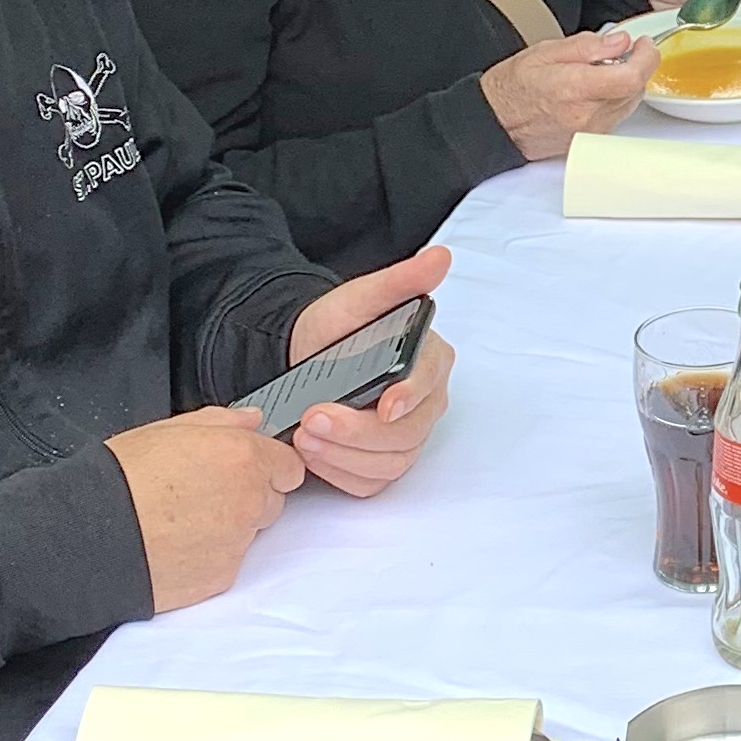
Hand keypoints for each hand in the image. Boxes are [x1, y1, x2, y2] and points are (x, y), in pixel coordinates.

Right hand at [106, 407, 304, 611]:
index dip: (266, 465)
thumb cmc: (120, 480)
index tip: (244, 468)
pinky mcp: (223, 575)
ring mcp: (239, 541)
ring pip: (252, 532)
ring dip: (230, 526)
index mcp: (242, 457)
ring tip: (183, 520)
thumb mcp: (165, 430)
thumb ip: (221, 421)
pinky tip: (177, 544)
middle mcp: (250, 500)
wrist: (91, 536)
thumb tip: (251, 420)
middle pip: (272, 499)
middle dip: (250, 496)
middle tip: (203, 493)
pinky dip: (211, 555)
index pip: (288, 465)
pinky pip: (229, 561)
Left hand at [285, 244, 453, 494]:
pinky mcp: (382, 462)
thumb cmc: (335, 327)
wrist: (301, 355)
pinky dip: (340, 473)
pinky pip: (370, 482)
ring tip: (304, 435)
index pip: (430, 387)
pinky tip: (314, 454)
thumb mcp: (361, 297)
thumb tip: (439, 258)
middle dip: (358, 432)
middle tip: (313, 417)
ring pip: (390, 463)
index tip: (383, 405)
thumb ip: (401, 281)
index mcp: (431, 361)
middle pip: (407, 434)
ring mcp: (406, 436)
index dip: (409, 398)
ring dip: (344, 455)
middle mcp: (425, 403)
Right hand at [480, 23, 658, 160]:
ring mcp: (591, 132)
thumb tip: (619, 42)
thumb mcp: (545, 52)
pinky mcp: (591, 140)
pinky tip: (597, 87)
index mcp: (575, 89)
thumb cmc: (512, 88)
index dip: (646, 57)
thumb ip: (587, 46)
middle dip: (637, 66)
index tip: (644, 44)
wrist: (494, 123)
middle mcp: (587, 115)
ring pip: (630, 103)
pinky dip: (616, 97)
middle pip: (635, 89)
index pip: (631, 77)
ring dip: (627, 82)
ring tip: (604, 68)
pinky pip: (617, 115)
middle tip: (624, 50)